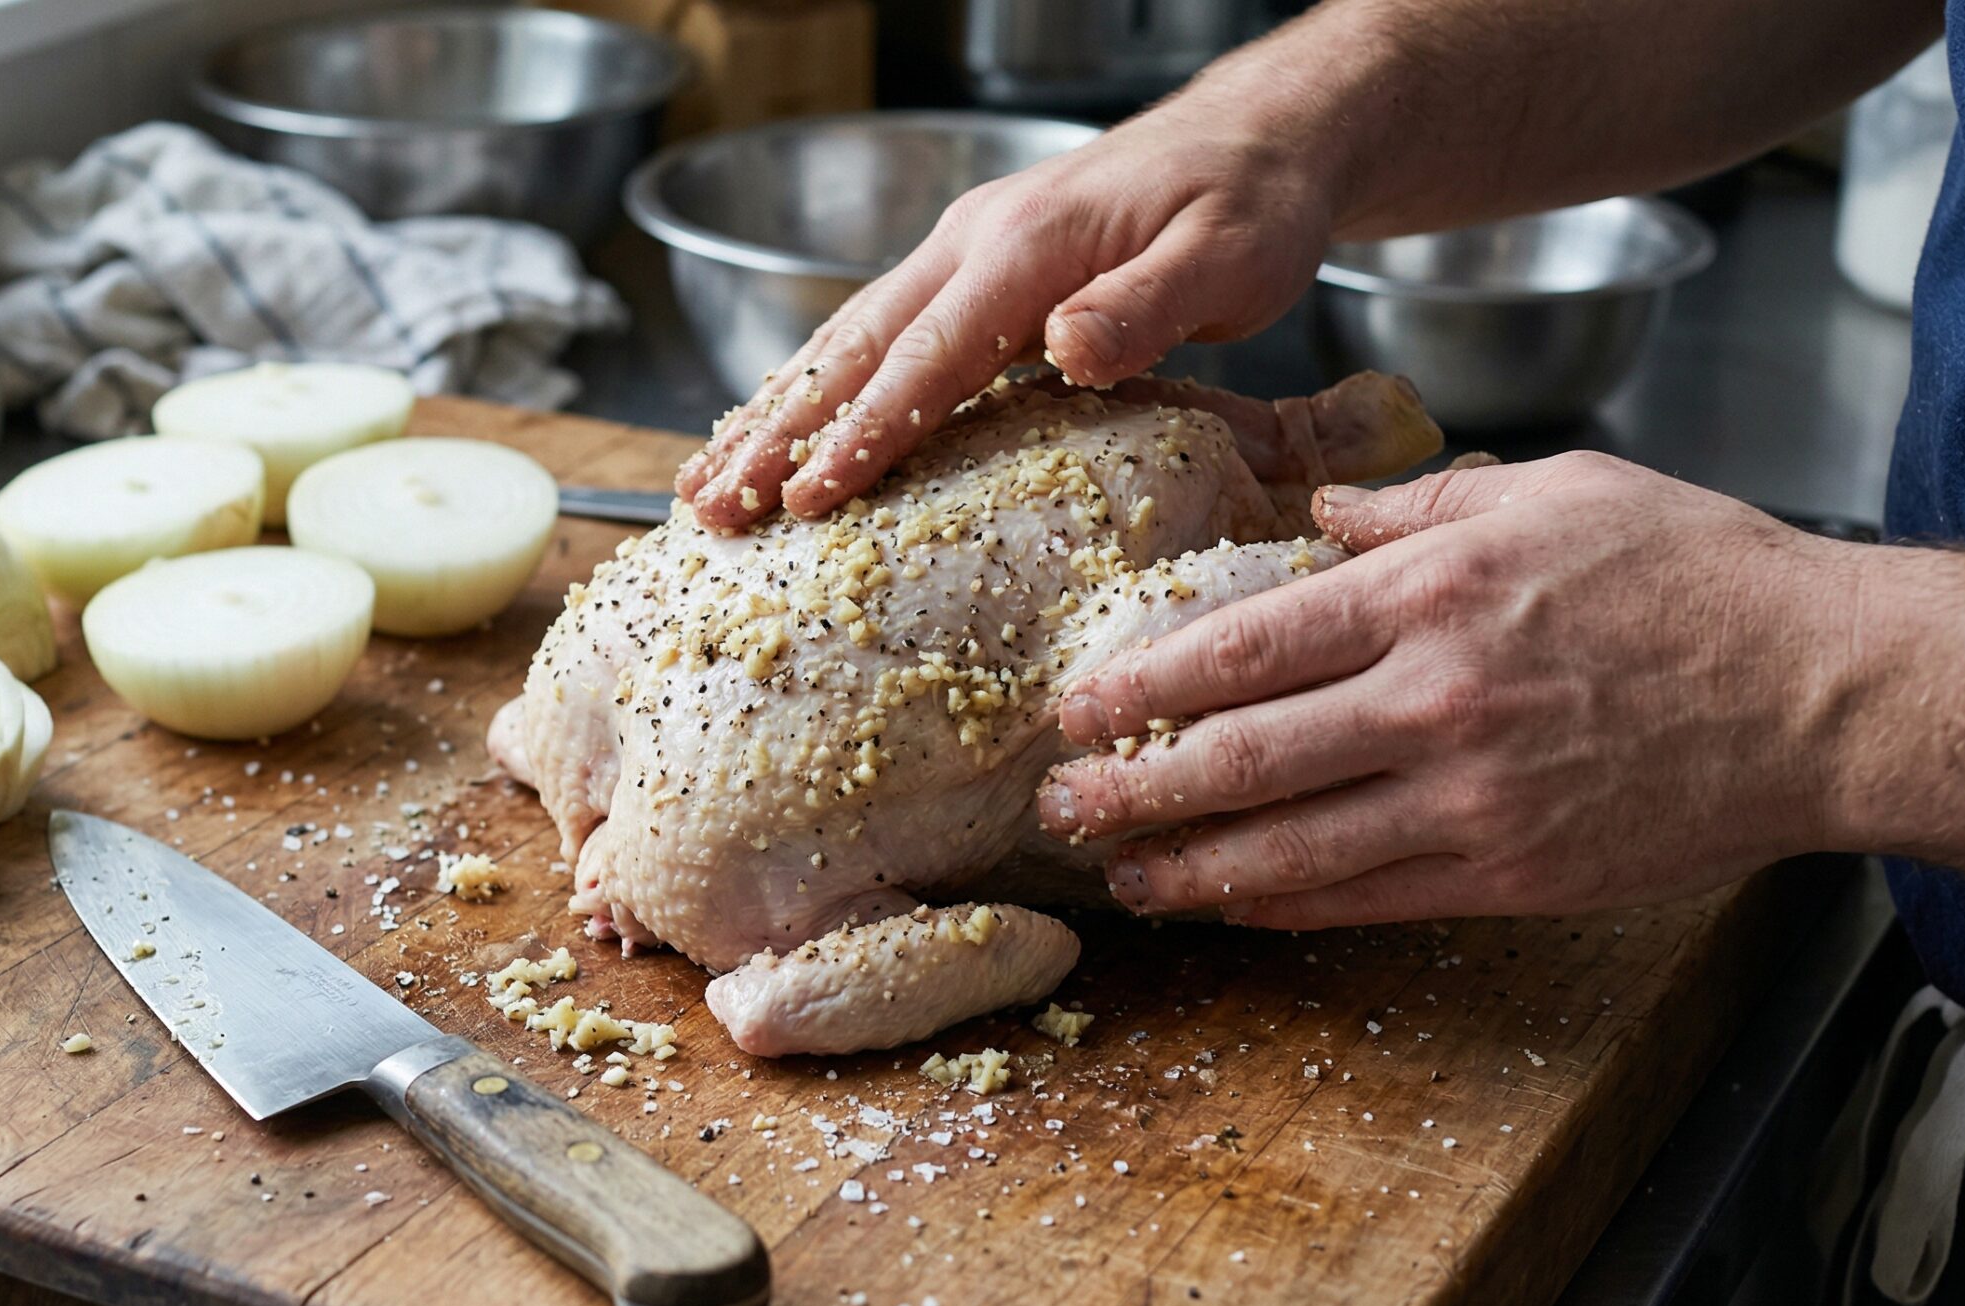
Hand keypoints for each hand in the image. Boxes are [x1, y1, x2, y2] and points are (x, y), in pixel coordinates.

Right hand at [674, 88, 1341, 530]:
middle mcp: (971, 245)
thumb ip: (1146, 303)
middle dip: (776, 433)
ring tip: (707, 486)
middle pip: (853, 350)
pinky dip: (808, 391)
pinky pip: (869, 339)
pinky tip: (770, 433)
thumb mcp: (1230, 253)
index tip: (808, 497)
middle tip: (712, 506)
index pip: (927, 354)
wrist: (1257, 141)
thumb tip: (1066, 347)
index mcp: (1027, 247)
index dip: (864, 431)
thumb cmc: (1251, 203)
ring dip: (770, 417)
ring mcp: (960, 256)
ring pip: (843, 343)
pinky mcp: (966, 276)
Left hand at [1035, 454, 1864, 927]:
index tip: (1074, 706)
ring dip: (1190, 867)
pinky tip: (1230, 904)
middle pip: (1240, 757)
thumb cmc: (1695, 575)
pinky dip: (1284, 908)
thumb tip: (1313, 511)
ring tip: (1122, 874)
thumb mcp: (1552, 494)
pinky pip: (1366, 899)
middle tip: (1057, 805)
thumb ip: (1415, 510)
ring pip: (1289, 849)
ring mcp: (1468, 797)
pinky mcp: (1506, 870)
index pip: (1243, 648)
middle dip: (1132, 788)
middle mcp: (1432, 699)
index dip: (1141, 686)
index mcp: (1429, 595)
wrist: (1821, 689)